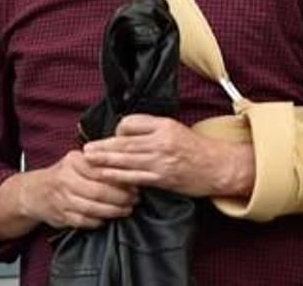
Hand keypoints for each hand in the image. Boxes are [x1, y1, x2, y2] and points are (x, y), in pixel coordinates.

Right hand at [18, 150, 136, 230]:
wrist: (35, 191)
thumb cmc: (64, 174)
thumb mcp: (78, 160)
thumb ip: (99, 162)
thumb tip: (128, 168)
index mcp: (73, 162)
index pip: (101, 170)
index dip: (121, 179)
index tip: (135, 183)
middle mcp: (65, 180)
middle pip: (99, 191)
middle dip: (121, 197)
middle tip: (134, 199)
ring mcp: (61, 199)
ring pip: (92, 208)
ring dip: (113, 211)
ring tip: (126, 209)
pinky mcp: (60, 216)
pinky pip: (83, 221)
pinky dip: (97, 221)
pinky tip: (108, 219)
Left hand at [82, 114, 252, 196]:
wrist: (216, 166)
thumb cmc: (195, 148)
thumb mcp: (176, 129)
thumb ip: (153, 130)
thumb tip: (126, 132)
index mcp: (164, 125)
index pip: (132, 123)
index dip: (119, 130)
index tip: (114, 137)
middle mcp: (161, 141)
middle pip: (124, 142)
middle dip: (103, 147)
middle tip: (86, 149)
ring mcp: (161, 160)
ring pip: (126, 159)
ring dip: (104, 161)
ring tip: (89, 160)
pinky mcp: (161, 178)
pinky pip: (134, 176)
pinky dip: (117, 176)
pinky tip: (105, 175)